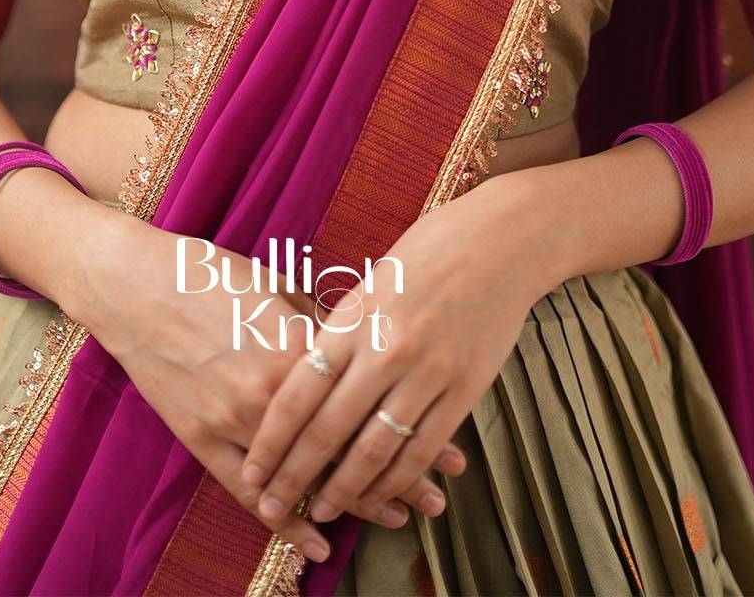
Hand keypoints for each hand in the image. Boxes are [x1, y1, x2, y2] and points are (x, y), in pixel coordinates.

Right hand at [63, 209, 469, 564]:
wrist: (137, 285)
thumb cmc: (210, 274)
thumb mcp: (278, 287)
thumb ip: (323, 326)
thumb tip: (367, 346)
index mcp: (297, 348)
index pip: (368, 402)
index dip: (410, 428)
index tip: (449, 450)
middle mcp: (271, 392)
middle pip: (346, 446)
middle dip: (396, 475)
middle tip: (435, 497)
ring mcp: (233, 420)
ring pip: (306, 474)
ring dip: (354, 500)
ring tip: (397, 517)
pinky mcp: (201, 437)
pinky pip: (247, 491)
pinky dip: (286, 520)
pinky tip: (319, 542)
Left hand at [237, 180, 543, 529]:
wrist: (501, 241)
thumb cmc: (428, 251)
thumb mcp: (371, 282)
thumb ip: (341, 330)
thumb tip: (305, 374)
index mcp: (353, 319)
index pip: (299, 392)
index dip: (272, 439)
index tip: (252, 470)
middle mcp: (385, 350)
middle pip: (328, 429)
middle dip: (295, 476)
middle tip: (272, 506)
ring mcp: (427, 373)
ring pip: (374, 450)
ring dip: (343, 489)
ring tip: (319, 512)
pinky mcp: (464, 390)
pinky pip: (422, 449)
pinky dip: (397, 480)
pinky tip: (378, 498)